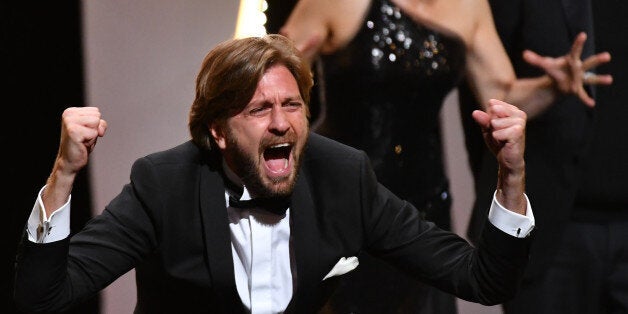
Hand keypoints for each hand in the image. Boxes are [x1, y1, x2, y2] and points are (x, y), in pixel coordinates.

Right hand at [57, 107, 106, 175]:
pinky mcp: (73, 131)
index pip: (96, 111)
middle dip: (94, 129)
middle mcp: (68, 114)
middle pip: (97, 115)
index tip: (84, 132)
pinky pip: (94, 132)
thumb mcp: (93, 130)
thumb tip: (100, 130)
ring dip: (93, 134)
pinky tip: (81, 144)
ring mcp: (69, 122)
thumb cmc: (82, 145)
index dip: (95, 125)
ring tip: (83, 140)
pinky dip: (91, 140)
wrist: (70, 161)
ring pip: (96, 122)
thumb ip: (100, 123)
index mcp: (71, 111)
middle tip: (84, 137)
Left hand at [472, 99, 526, 213]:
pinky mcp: (518, 132)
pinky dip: (497, 138)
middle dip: (491, 124)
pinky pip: (498, 133)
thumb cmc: (499, 142)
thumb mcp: (487, 129)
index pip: (492, 105)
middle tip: (498, 134)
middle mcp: (519, 114)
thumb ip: (482, 120)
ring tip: (502, 139)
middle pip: (494, 111)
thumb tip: (475, 112)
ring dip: (494, 133)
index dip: (489, 118)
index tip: (495, 127)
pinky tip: (504, 142)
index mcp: (512, 110)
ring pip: (495, 122)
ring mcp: (520, 122)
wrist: (507, 160)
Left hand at [523, 32, 612, 106]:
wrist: (559, 81)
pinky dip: (585, 99)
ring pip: (591, 79)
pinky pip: (582, 95)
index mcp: (571, 60)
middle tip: (607, 56)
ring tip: (609, 79)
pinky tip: (591, 104)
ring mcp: (580, 79)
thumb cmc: (554, 69)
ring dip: (599, 79)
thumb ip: (535, 59)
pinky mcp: (576, 89)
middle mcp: (578, 68)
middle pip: (589, 63)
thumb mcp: (545, 64)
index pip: (575, 50)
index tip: (583, 34)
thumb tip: (524, 53)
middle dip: (597, 60)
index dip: (578, 42)